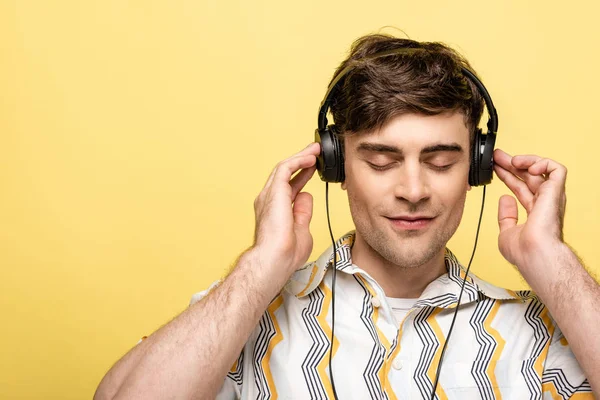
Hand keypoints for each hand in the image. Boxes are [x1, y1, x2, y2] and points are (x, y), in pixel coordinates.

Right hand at [251, 142, 319, 274]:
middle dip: (301, 160)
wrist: (275, 259)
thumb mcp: (301, 229)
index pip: (290, 186)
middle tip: (315, 151)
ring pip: (284, 167)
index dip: (302, 174)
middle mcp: (269, 200)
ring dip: (300, 156)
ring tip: (315, 149)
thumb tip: (306, 196)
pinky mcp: (274, 191)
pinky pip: (285, 168)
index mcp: (276, 210)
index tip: (314, 167)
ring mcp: (269, 195)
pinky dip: (298, 160)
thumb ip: (303, 211)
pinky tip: (310, 157)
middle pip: (285, 173)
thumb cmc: (286, 254)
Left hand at [492, 148, 566, 269]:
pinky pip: (557, 169)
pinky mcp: (555, 191)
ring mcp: (550, 197)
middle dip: (511, 163)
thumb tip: (504, 198)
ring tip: (511, 161)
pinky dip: (542, 163)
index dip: (507, 176)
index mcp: (534, 212)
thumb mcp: (507, 232)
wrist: (533, 254)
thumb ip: (506, 216)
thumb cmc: (523, 252)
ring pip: (542, 169)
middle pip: (528, 176)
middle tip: (496, 156)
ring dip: (525, 160)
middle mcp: (544, 203)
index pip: (520, 188)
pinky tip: (527, 167)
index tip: (494, 167)